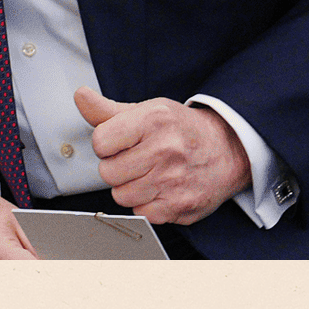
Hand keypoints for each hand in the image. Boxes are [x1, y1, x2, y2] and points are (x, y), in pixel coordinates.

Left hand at [74, 86, 249, 224]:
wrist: (228, 151)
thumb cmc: (181, 129)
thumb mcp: (147, 110)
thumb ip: (107, 110)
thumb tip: (80, 96)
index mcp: (153, 120)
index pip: (100, 142)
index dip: (105, 144)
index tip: (120, 142)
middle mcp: (164, 150)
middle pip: (107, 172)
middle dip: (116, 167)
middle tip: (136, 159)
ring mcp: (173, 180)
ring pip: (121, 195)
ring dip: (129, 187)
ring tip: (148, 174)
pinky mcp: (180, 206)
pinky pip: (141, 213)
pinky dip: (146, 204)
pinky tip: (159, 189)